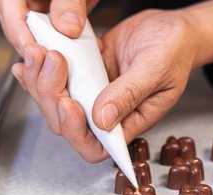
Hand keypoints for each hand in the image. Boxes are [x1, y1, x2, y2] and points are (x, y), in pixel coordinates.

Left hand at [11, 0, 212, 162]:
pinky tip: (37, 55)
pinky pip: (60, 80)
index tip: (70, 104)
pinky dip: (43, 70)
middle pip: (69, 124)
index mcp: (132, 119)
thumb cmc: (175, 51)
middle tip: (52, 64)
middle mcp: (111, 111)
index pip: (99, 146)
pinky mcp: (89, 73)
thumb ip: (130, 94)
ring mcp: (97, 92)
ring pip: (58, 101)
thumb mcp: (157, 69)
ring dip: (43, 81)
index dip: (77, 133)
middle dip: (52, 98)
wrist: (172, 30)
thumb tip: (102, 120)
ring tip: (42, 53)